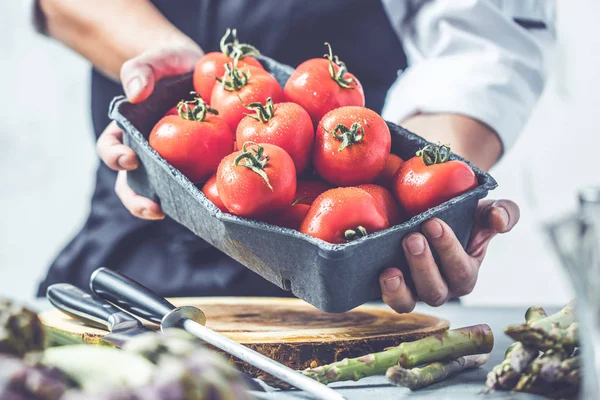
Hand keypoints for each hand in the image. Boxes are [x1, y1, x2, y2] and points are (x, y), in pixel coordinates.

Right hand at [96, 47, 203, 218]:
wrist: (198, 72)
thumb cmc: (169, 66)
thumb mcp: (154, 61)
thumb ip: (141, 70)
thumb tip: (136, 94)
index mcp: (127, 131)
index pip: (111, 149)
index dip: (115, 157)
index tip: (130, 159)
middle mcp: (145, 153)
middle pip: (131, 185)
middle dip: (137, 201)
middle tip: (154, 208)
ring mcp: (170, 164)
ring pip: (162, 194)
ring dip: (169, 208)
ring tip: (182, 217)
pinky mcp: (195, 168)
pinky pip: (193, 186)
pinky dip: (199, 197)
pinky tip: (212, 205)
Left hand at [378, 199, 519, 312]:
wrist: (428, 216)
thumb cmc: (459, 217)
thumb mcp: (483, 211)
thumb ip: (503, 212)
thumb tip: (500, 220)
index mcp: (465, 273)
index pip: (460, 269)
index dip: (447, 249)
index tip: (433, 223)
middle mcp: (442, 289)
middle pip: (435, 289)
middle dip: (423, 265)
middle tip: (412, 238)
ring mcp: (415, 292)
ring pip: (410, 301)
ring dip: (400, 288)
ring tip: (391, 270)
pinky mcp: (394, 291)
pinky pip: (391, 300)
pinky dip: (386, 292)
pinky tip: (381, 275)